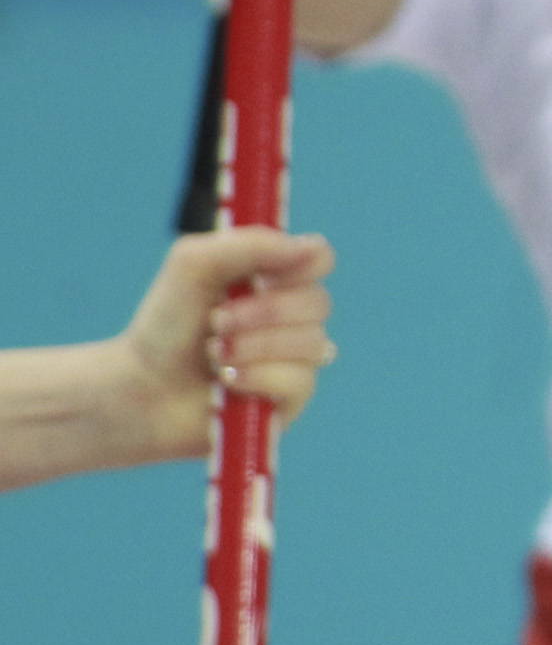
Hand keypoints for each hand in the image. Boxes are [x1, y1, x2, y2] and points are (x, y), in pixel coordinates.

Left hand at [120, 228, 339, 454]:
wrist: (139, 388)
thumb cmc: (166, 325)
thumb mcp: (194, 265)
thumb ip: (249, 245)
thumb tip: (306, 248)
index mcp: (275, 278)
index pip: (319, 258)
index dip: (301, 263)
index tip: (261, 277)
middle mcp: (293, 317)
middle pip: (318, 303)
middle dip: (261, 312)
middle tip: (215, 321)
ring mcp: (296, 359)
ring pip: (311, 343)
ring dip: (252, 346)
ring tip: (212, 354)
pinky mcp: (291, 400)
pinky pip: (298, 381)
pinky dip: (256, 377)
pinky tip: (226, 380)